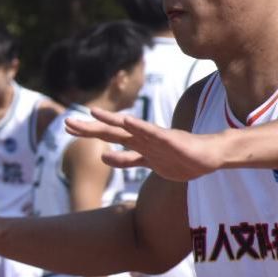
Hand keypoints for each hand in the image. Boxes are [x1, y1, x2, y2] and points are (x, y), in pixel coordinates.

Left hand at [65, 107, 223, 181]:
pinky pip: (152, 134)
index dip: (88, 132)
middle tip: (67, 122)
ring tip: (93, 113)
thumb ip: (126, 159)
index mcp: (137, 143)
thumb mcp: (146, 162)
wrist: (210, 157)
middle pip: (111, 132)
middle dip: (89, 128)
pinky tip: (127, 121)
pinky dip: (139, 127)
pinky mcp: (169, 141)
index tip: (67, 127)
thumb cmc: (179, 159)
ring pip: (128, 130)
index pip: (108, 136)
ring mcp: (156, 139)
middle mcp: (143, 138)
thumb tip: (104, 157)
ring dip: (110, 122)